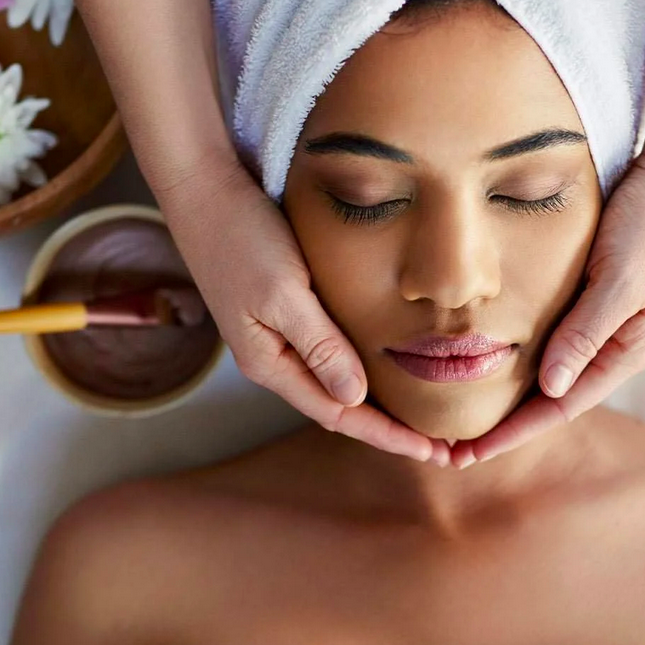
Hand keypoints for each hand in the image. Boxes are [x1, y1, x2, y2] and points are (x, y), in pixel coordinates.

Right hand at [159, 162, 449, 464]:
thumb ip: (321, 346)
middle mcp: (273, 359)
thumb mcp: (284, 293)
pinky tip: (387, 369)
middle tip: (441, 447)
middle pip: (339, 409)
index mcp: (270, 363)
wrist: (202, 190)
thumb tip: (356, 398)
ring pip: (335, 384)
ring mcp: (277, 336)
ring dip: (377, 404)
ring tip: (422, 419)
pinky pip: (330, 354)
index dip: (388, 437)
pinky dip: (362, 369)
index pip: (340, 416)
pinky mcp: (284, 311)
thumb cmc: (240, 237)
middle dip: (388, 431)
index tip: (433, 453)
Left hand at [450, 150, 644, 466]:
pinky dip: (514, 355)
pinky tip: (483, 358)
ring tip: (460, 415)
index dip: (514, 433)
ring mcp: (599, 322)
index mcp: (625, 352)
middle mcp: (611, 346)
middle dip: (504, 425)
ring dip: (506, 395)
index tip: (469, 454)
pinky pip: (545, 337)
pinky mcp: (586, 296)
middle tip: (452, 448)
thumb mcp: (619, 281)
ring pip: (546, 371)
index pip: (560, 408)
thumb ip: (586, 333)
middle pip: (550, 399)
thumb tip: (551, 388)